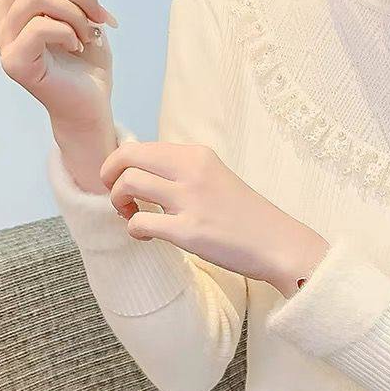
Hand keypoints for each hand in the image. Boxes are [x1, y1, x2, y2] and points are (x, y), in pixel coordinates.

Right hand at [0, 0, 117, 133]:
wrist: (92, 102)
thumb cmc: (86, 58)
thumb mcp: (79, 7)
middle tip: (100, 17)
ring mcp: (1, 39)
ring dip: (77, 13)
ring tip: (88, 34)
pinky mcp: (13, 61)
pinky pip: (41, 25)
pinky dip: (70, 32)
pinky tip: (77, 46)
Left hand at [99, 140, 330, 296]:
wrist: (280, 244)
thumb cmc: (248, 217)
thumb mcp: (216, 178)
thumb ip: (183, 171)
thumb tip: (141, 171)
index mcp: (198, 155)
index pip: (140, 146)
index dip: (122, 164)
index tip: (125, 181)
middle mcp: (192, 171)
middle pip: (126, 158)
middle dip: (110, 177)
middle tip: (118, 197)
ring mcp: (190, 200)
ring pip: (127, 185)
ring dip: (118, 202)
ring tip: (131, 216)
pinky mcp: (190, 231)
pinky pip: (140, 223)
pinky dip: (134, 229)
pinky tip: (147, 236)